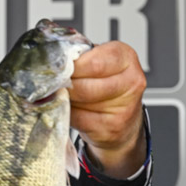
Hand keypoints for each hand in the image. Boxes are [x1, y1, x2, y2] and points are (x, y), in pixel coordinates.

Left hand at [69, 41, 146, 177]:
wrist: (123, 120)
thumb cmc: (105, 86)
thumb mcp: (98, 63)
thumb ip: (80, 58)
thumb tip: (53, 62)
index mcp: (126, 57)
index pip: (94, 62)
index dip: (72, 67)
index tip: (60, 68)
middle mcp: (131, 81)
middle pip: (84, 84)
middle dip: (66, 84)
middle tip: (57, 84)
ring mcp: (124, 106)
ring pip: (79, 101)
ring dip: (65, 98)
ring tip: (66, 95)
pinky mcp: (112, 127)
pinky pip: (78, 118)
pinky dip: (68, 113)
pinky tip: (72, 109)